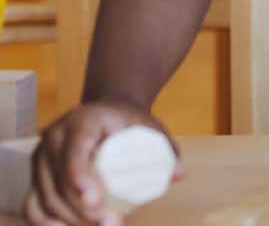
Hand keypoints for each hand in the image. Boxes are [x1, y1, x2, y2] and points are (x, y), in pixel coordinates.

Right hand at [27, 100, 179, 225]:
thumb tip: (178, 174)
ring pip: (45, 196)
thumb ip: (166, 149)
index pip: (74, 152)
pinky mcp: (37, 174)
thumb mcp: (149, 126)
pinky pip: (32, 203)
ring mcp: (42, 157)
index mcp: (82, 122)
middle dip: (80, 209)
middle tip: (110, 224)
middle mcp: (54, 138)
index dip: (80, 178)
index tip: (94, 201)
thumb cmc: (127, 121)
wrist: (104, 111)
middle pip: (58, 181)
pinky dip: (43, 222)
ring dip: (68, 220)